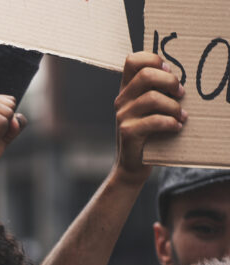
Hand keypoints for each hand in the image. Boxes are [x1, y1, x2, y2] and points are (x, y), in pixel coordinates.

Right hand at [112, 52, 185, 184]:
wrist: (132, 166)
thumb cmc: (148, 134)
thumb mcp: (149, 109)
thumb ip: (156, 90)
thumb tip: (174, 73)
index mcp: (127, 90)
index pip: (132, 60)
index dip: (152, 59)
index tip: (167, 70)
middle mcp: (121, 100)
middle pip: (146, 75)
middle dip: (170, 81)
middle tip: (181, 93)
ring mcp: (122, 116)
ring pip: (152, 98)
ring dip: (174, 106)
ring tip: (181, 115)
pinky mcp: (128, 132)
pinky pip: (154, 121)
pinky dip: (171, 123)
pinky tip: (176, 127)